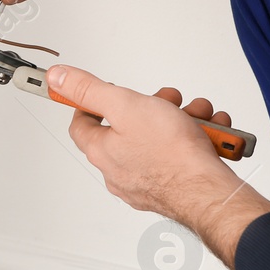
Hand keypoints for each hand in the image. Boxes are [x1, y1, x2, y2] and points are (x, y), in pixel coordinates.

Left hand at [49, 65, 269, 266]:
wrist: (208, 191)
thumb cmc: (171, 154)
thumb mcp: (125, 105)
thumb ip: (89, 89)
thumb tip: (58, 78)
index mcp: (102, 151)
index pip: (81, 124)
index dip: (89, 101)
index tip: (101, 89)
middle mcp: (119, 170)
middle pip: (129, 126)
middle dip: (154, 106)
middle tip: (169, 101)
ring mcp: (146, 181)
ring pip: (159, 138)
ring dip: (182, 119)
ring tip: (198, 117)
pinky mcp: (172, 187)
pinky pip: (179, 156)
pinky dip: (196, 140)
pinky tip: (211, 134)